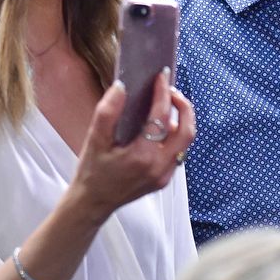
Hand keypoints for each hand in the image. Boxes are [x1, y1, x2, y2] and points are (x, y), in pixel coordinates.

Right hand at [69, 70, 196, 222]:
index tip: (162, 76)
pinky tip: (160, 126)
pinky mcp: (164, 179)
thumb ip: (107, 112)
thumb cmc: (91, 172)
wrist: (92, 204)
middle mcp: (159, 167)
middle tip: (171, 90)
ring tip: (166, 105)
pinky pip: (177, 152)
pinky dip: (173, 135)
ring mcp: (165, 175)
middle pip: (187, 131)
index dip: (163, 93)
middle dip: (184, 107)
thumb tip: (121, 87)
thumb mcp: (94, 140)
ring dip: (180, 121)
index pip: (160, 118)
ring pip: (185, 142)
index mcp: (142, 157)